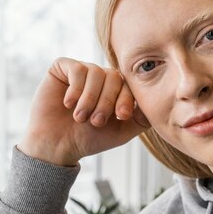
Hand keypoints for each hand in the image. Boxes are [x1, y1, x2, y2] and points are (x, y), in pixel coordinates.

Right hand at [18, 57, 149, 165]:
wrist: (58, 145)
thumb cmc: (89, 139)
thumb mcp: (122, 132)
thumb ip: (141, 118)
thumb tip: (154, 102)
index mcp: (115, 90)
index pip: (128, 85)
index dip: (127, 99)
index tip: (121, 117)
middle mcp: (100, 78)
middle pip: (114, 77)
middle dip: (107, 101)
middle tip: (96, 122)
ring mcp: (82, 71)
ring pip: (96, 73)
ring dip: (89, 99)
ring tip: (80, 117)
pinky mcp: (62, 68)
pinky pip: (77, 69)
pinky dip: (75, 89)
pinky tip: (68, 104)